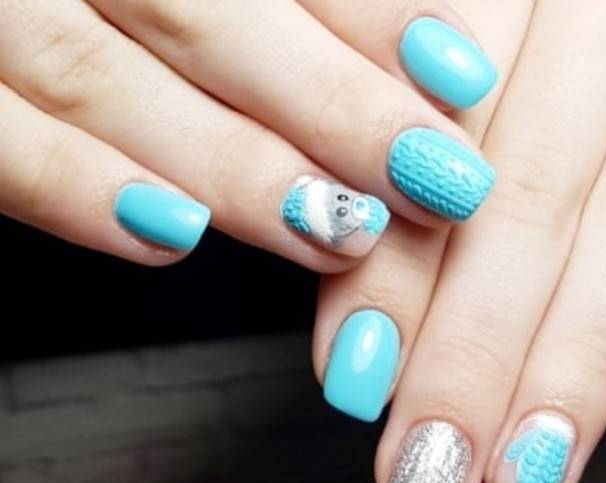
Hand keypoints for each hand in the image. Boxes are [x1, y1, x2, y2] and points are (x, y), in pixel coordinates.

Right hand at [0, 0, 497, 267]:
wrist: (1, 3)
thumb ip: (292, 5)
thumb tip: (419, 50)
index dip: (372, 16)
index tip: (461, 77)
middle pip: (203, 16)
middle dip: (329, 103)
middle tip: (435, 177)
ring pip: (100, 76)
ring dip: (232, 164)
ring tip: (338, 228)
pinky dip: (73, 188)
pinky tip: (169, 237)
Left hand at [312, 0, 605, 482]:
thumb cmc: (556, 15)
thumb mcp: (475, 46)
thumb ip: (409, 151)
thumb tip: (366, 323)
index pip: (430, 146)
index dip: (395, 273)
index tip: (360, 380)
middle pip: (533, 194)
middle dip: (478, 347)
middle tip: (434, 462)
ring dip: (579, 356)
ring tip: (528, 464)